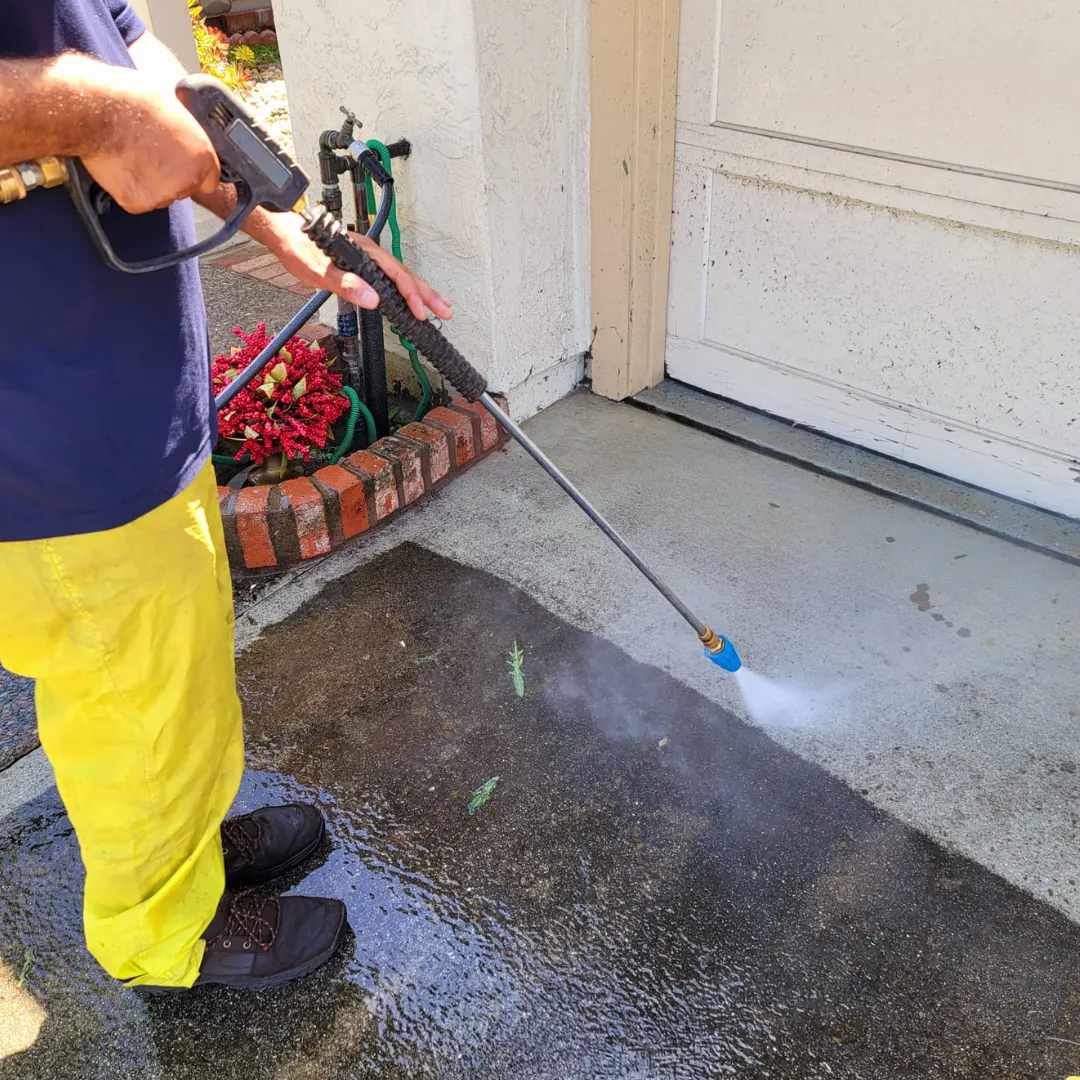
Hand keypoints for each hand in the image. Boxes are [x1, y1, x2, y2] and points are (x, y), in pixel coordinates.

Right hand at [80, 63, 219, 213]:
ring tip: (132, 155)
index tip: (183, 165)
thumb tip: (186, 134)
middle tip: (150, 152)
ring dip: (151, 182)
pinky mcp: (138, 202)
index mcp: (202, 156)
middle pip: (185, 188)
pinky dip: (129, 187)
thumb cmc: (131, 100)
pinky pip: (138, 199)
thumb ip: (187, 132)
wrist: (96, 110)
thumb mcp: (174, 107)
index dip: (194, 171)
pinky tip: (120, 165)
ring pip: (162, 196)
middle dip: (171, 176)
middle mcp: (188, 180)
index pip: (210, 180)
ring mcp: (163, 195)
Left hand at [260, 210, 452, 321]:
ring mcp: (369, 259)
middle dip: (428, 295)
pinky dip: (406, 289)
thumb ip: (346, 284)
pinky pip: (392, 277)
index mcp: (365, 253)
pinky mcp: (364, 265)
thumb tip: (373, 299)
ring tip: (439, 307)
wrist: (285, 235)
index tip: (420, 314)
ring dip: (422, 293)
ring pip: (402, 276)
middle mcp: (371, 254)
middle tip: (446, 312)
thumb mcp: (320, 270)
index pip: (396, 276)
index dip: (411, 296)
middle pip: (406, 275)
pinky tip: (411, 297)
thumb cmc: (300, 250)